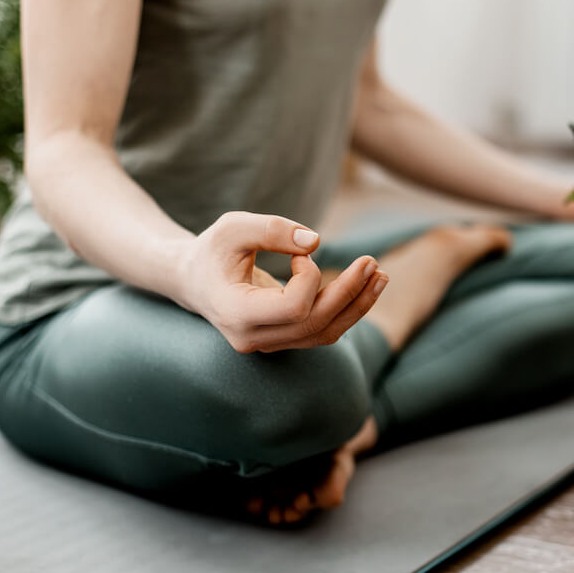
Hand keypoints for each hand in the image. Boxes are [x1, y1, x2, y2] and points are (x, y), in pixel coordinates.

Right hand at [177, 211, 388, 353]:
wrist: (192, 280)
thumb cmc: (212, 250)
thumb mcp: (233, 227)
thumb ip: (272, 230)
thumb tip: (316, 242)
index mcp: (236, 314)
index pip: (294, 308)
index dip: (309, 278)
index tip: (300, 254)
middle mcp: (253, 338)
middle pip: (316, 324)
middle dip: (349, 292)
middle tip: (372, 262)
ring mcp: (269, 344)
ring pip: (325, 333)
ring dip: (358, 304)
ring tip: (381, 275)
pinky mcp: (283, 339)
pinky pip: (323, 331)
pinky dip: (348, 310)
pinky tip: (367, 286)